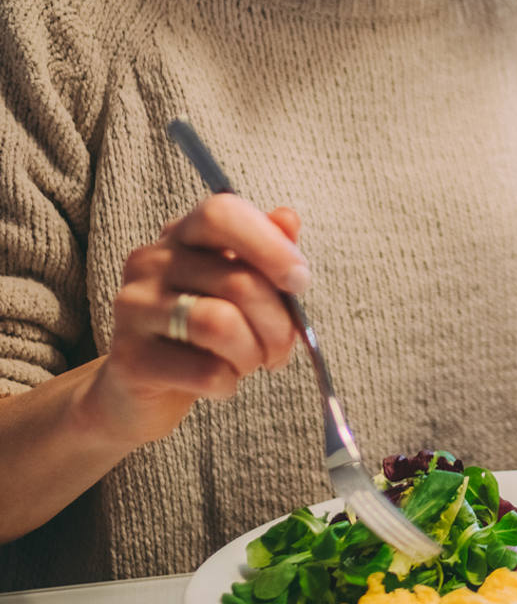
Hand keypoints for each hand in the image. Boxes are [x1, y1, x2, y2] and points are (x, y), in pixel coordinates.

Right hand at [81, 194, 308, 446]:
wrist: (144, 389)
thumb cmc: (206, 332)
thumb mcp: (242, 287)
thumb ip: (267, 252)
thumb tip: (288, 219)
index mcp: (180, 235)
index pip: (222, 214)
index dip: (271, 246)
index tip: (300, 281)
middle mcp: (149, 262)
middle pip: (238, 281)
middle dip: (279, 324)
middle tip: (281, 347)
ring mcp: (133, 308)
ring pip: (221, 325)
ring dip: (254, 354)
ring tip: (251, 363)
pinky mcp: (130, 359)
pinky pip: (205, 372)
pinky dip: (229, 383)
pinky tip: (222, 383)